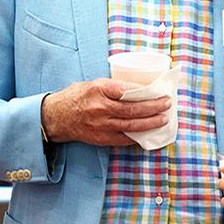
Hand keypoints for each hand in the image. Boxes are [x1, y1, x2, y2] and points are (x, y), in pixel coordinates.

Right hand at [41, 78, 170, 145]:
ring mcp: (100, 126)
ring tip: (163, 119)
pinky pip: (124, 139)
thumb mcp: (94, 84)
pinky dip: (138, 136)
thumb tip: (141, 88)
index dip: (144, 92)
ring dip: (150, 123)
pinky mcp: (101, 139)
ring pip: (130, 126)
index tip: (158, 91)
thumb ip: (114, 86)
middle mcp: (99, 108)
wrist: (56, 117)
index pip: (125, 90)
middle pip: (132, 109)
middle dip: (153, 108)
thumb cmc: (77, 97)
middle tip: (167, 105)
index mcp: (98, 90)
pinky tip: (149, 133)